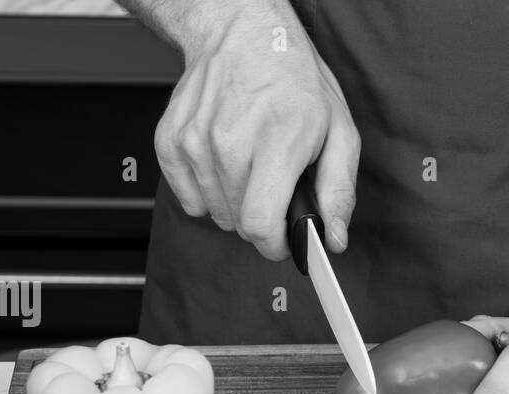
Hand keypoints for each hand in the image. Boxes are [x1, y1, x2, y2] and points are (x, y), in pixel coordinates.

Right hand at [153, 0, 359, 259]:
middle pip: (239, 224)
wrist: (241, 33)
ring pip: (215, 213)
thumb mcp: (338, 130)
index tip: (285, 238)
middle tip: (274, 185)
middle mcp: (229, 143)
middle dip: (261, 218)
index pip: (260, 225)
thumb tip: (334, 239)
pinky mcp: (170, 141)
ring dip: (234, 203)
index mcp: (275, 143)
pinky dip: (207, 191)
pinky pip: (188, 198)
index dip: (276, 244)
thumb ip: (338, 191)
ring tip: (250, 166)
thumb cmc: (292, 79)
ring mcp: (194, 142)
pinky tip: (224, 164)